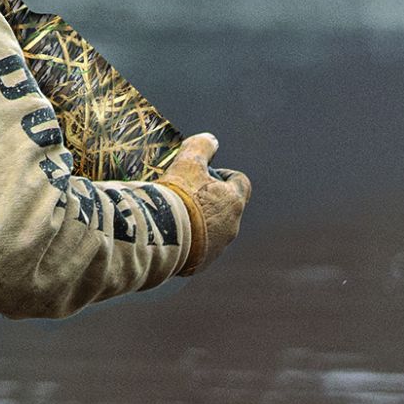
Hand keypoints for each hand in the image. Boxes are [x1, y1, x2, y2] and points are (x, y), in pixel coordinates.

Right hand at [155, 133, 251, 275]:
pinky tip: (169, 235)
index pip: (240, 182)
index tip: (205, 174)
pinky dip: (189, 242)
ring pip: (213, 230)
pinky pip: (199, 250)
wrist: (163, 236)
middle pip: (226, 208)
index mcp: (233, 201)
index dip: (224, 175)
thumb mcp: (187, 163)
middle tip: (184, 195)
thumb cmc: (179, 196)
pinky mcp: (201, 263)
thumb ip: (201, 147)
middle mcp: (232, 226)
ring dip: (199, 223)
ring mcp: (218, 247)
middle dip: (209, 201)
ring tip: (173, 217)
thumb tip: (211, 139)